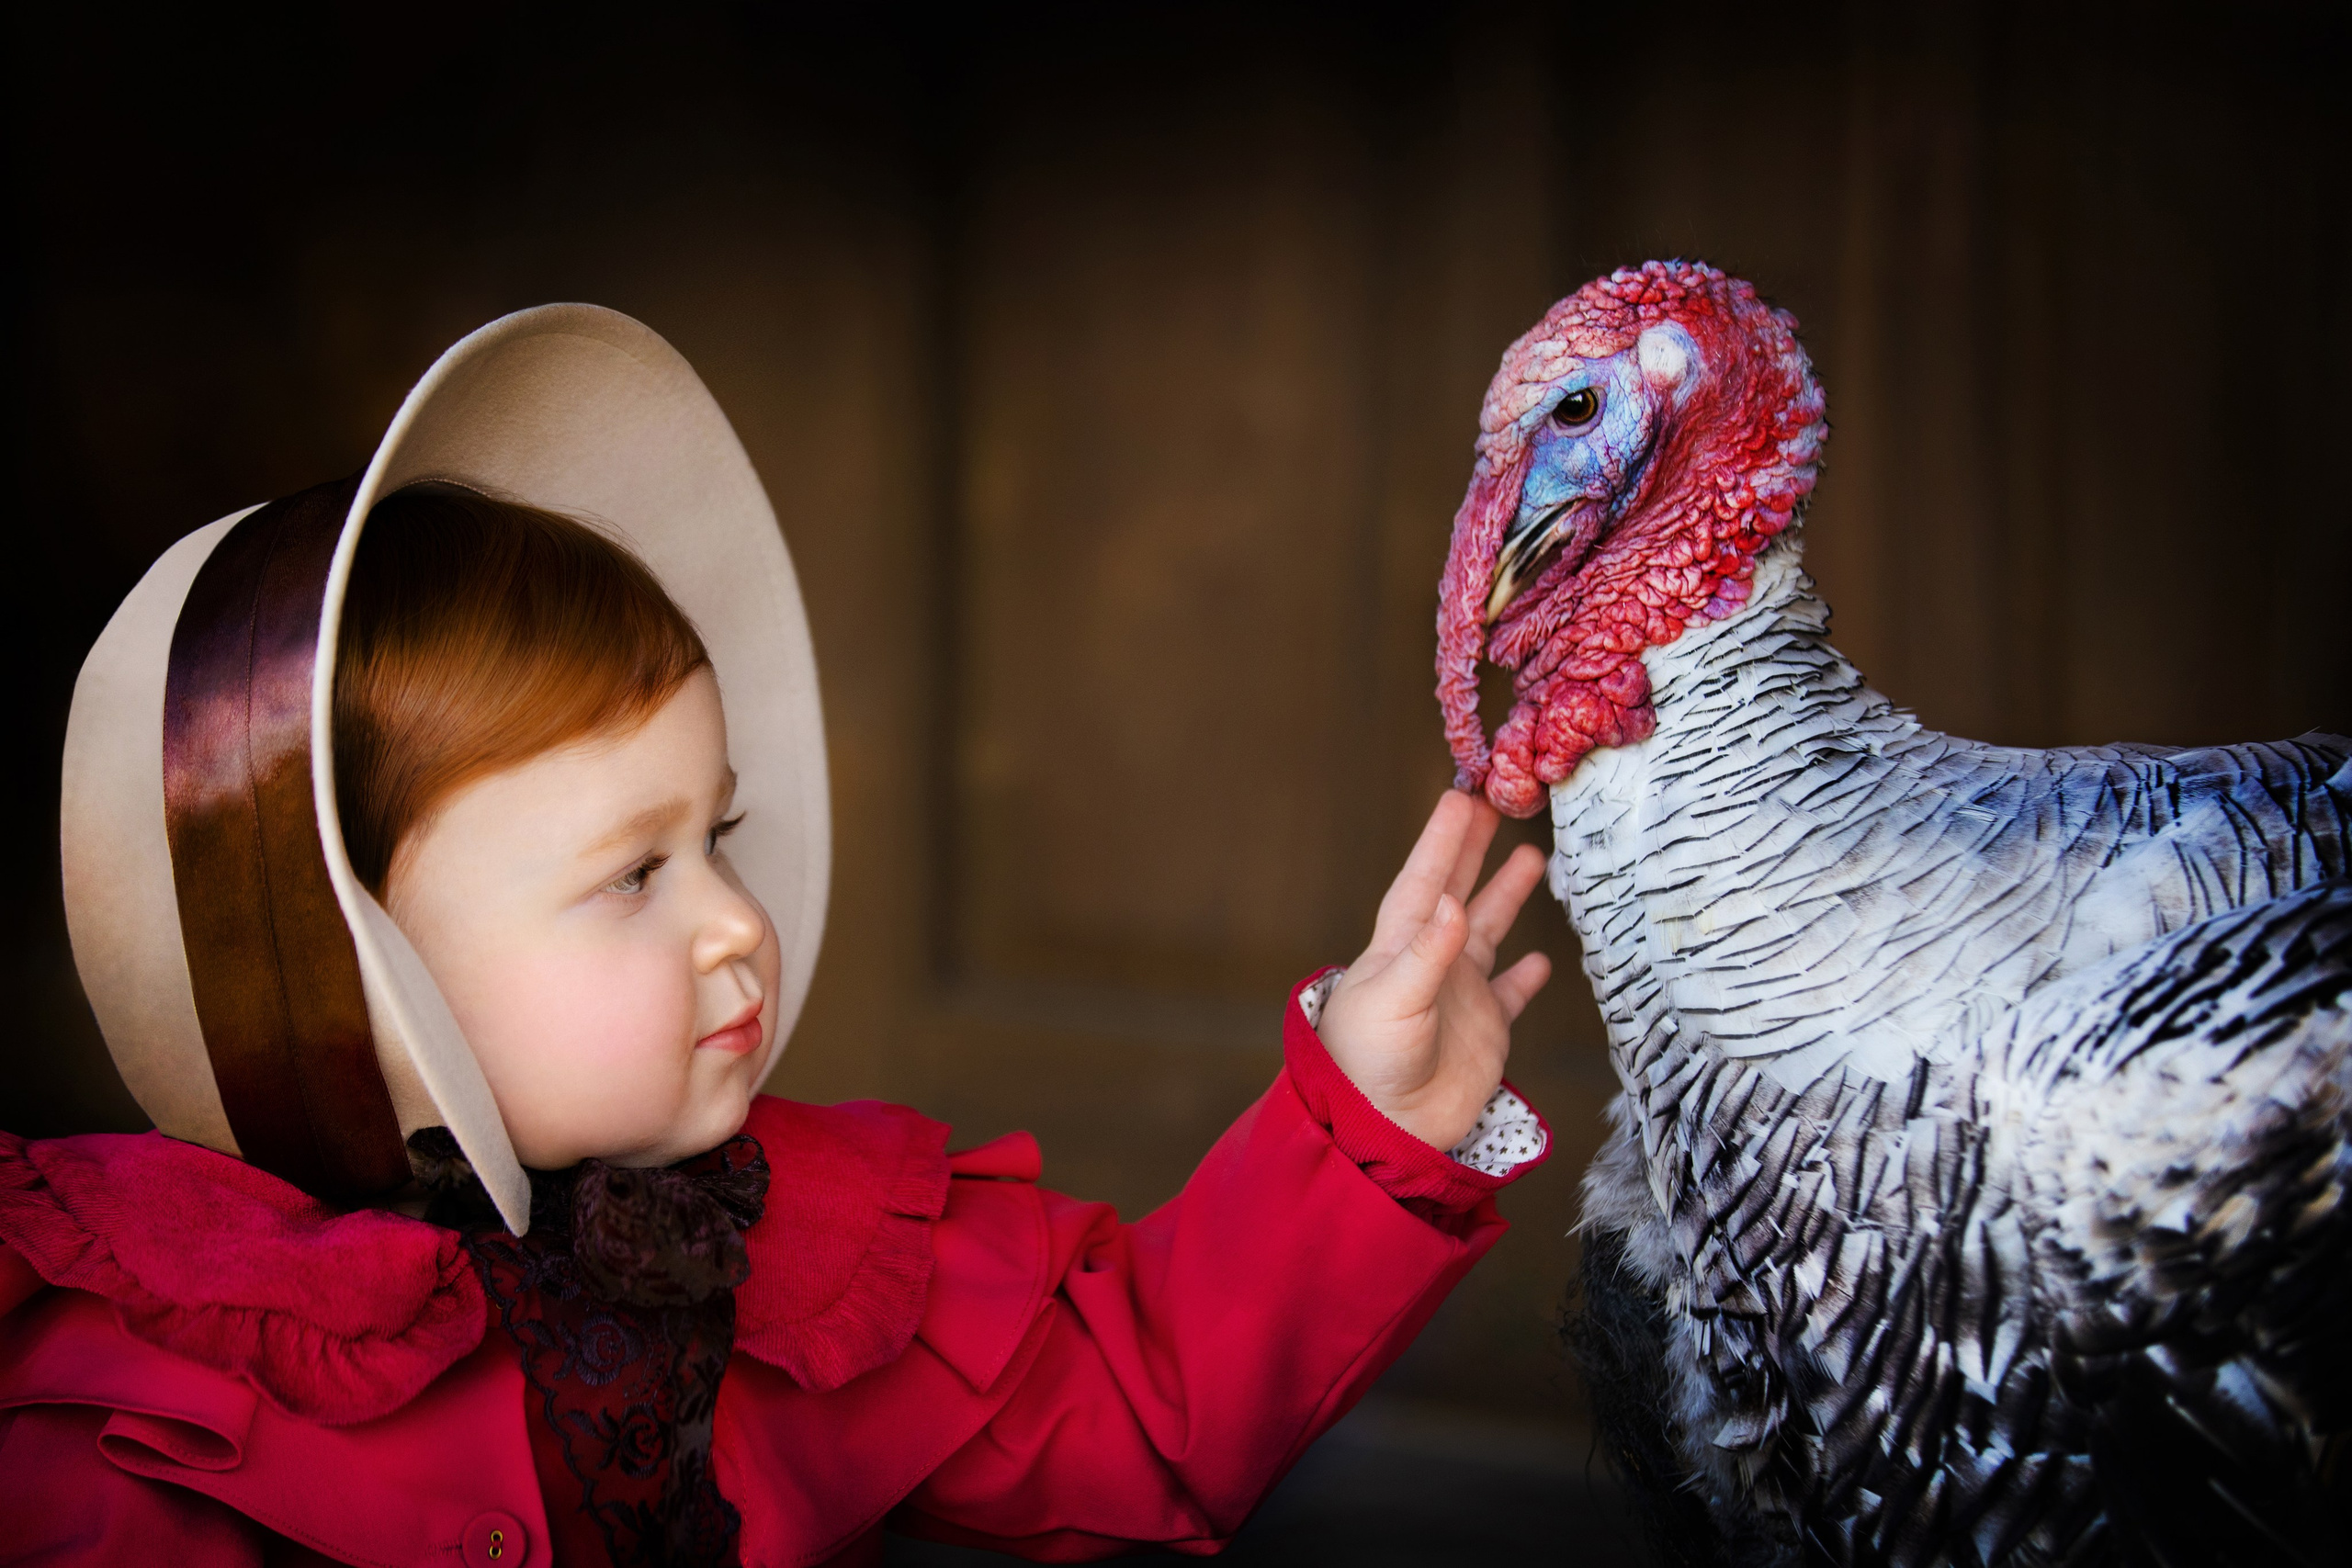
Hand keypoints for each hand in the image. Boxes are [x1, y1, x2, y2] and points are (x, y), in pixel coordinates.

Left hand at [1315, 791, 1551, 1150]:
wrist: (1382, 1129)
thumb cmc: (1369, 1061)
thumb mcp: (1394, 999)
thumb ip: (1427, 952)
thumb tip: (1453, 901)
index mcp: (1397, 946)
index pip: (1422, 880)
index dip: (1442, 840)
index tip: (1460, 796)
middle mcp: (1429, 962)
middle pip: (1455, 892)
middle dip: (1472, 850)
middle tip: (1495, 805)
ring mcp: (1457, 995)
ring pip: (1487, 932)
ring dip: (1505, 897)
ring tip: (1532, 859)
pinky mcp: (1482, 1031)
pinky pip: (1509, 995)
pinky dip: (1524, 978)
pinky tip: (1540, 959)